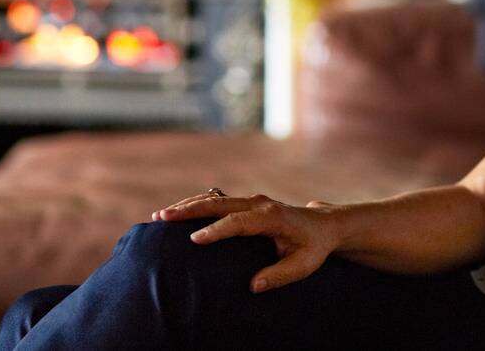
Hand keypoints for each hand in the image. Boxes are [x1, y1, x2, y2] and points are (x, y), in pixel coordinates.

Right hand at [152, 192, 341, 292]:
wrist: (324, 224)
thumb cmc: (313, 247)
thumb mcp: (303, 265)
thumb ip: (279, 275)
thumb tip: (253, 286)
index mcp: (272, 217)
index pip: (239, 221)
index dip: (216, 230)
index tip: (195, 239)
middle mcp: (259, 204)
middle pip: (219, 203)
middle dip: (190, 210)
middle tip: (163, 217)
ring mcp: (252, 201)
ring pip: (215, 199)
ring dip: (188, 206)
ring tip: (160, 215)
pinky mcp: (246, 204)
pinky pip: (217, 202)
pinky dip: (196, 205)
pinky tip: (176, 213)